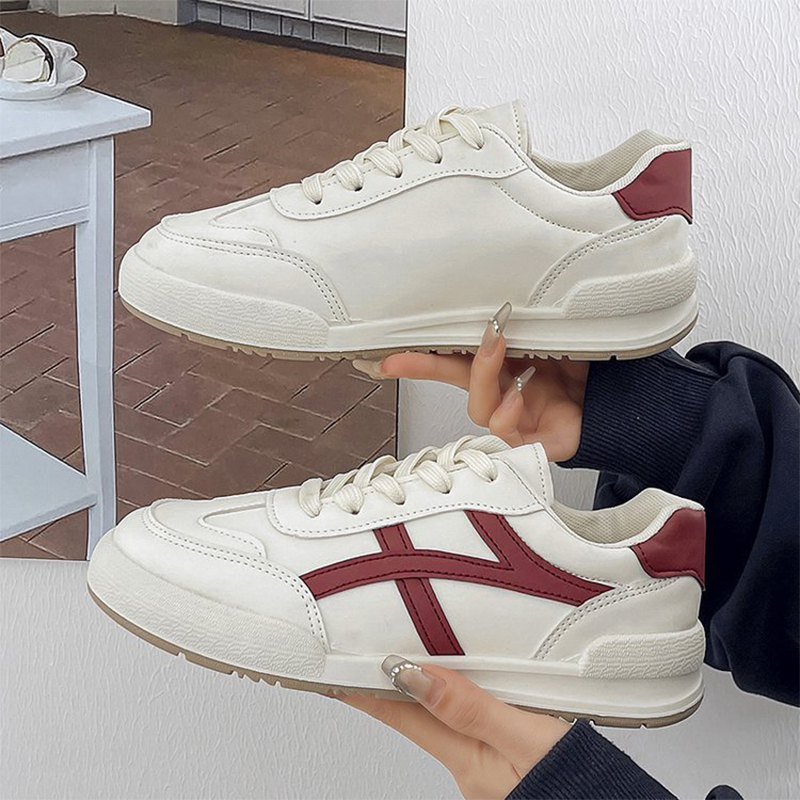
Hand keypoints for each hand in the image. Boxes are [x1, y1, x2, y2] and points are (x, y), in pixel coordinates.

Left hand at [343, 656, 569, 799]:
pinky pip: (469, 718)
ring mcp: (487, 760)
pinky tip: (459, 686)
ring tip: (397, 665)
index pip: (402, 713)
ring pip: (443, 715)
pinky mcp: (507, 755)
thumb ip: (472, 708)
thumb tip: (417, 678)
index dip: (367, 688)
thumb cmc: (576, 784)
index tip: (336, 668)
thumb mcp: (525, 742)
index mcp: (466, 756)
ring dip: (420, 689)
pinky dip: (456, 697)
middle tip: (358, 658)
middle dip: (388, 684)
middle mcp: (469, 760)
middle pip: (417, 714)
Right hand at [354, 303, 588, 461]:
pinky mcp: (529, 442)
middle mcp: (500, 391)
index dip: (416, 356)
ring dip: (484, 376)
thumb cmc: (584, 371)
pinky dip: (508, 412)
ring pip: (478, 406)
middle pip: (452, 379)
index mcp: (500, 366)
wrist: (618, 401)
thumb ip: (525, 324)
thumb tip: (498, 304)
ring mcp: (512, 418)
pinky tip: (520, 395)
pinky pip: (505, 433)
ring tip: (501, 349)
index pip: (450, 358)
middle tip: (415, 351)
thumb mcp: (552, 336)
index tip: (382, 354)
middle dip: (426, 365)